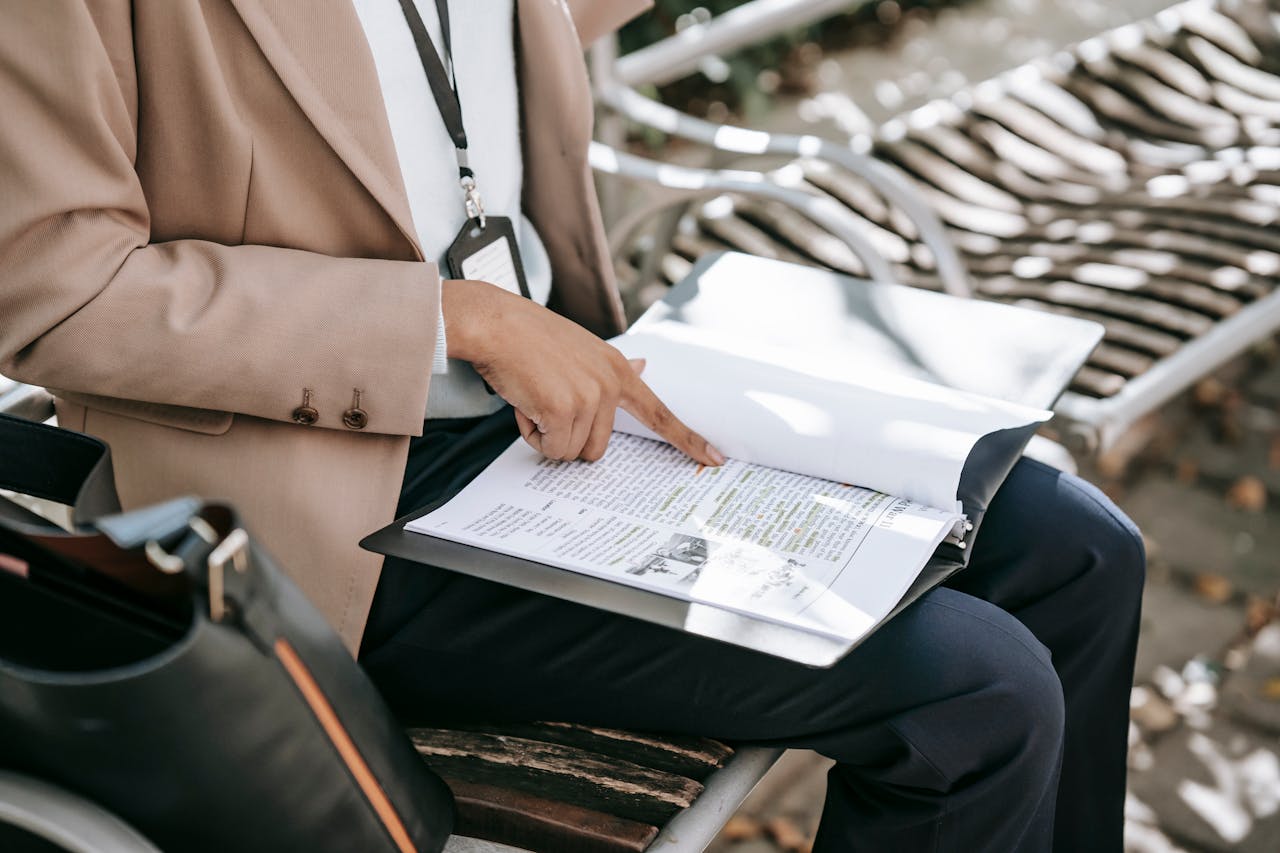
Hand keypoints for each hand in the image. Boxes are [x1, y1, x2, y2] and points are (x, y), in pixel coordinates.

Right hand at [442, 279, 724, 465]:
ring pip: (570, 452)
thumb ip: (611, 368)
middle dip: (566, 437)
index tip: (715, 459)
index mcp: (618, 370)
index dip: (688, 440)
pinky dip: (530, 433)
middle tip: (546, 403)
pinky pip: (550, 448)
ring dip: (547, 436)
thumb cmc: (529, 337)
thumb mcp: (584, 348)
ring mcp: (590, 398)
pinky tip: (524, 402)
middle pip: (597, 449)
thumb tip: (643, 366)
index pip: (660, 413)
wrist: (495, 323)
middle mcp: (610, 384)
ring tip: (534, 398)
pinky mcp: (564, 409)